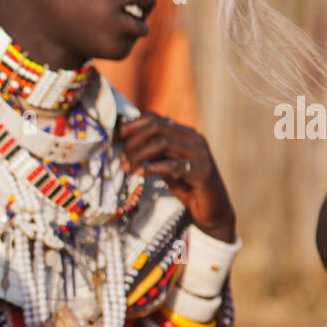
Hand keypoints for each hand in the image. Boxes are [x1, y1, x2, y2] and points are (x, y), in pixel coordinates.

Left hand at [118, 113, 235, 242]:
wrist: (211, 209)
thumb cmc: (186, 185)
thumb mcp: (165, 164)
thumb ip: (151, 152)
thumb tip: (124, 141)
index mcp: (184, 133)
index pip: (154, 118)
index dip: (131, 126)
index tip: (114, 139)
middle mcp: (193, 138)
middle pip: (156, 126)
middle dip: (133, 141)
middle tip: (122, 159)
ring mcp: (200, 154)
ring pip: (163, 142)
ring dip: (140, 155)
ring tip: (128, 169)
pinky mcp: (202, 172)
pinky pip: (175, 165)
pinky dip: (154, 167)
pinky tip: (141, 174)